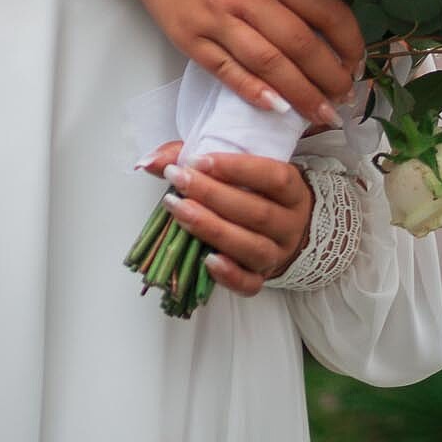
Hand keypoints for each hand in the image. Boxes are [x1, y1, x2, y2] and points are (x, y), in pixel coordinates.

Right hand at [108, 0, 364, 127]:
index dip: (348, 40)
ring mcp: (216, 19)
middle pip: (300, 45)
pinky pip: (227, 71)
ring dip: (300, 95)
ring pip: (268, 64)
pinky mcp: (189, 38)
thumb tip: (325, 20)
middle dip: (330, 76)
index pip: (323, 9)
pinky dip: (253, 92)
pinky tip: (276, 109)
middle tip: (346, 96)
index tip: (358, 59)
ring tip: (322, 113)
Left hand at [141, 141, 312, 296]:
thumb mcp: (233, 166)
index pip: (272, 177)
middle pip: (257, 212)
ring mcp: (279, 254)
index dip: (235, 168)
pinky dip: (229, 275)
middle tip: (178, 181)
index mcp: (292, 189)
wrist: (280, 226)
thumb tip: (150, 162)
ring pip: (253, 247)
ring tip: (179, 212)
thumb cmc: (250, 189)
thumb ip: (191, 156)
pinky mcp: (263, 279)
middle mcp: (290, 223)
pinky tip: (206, 261)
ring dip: (212, 229)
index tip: (196, 161)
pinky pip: (250, 284)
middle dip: (213, 195)